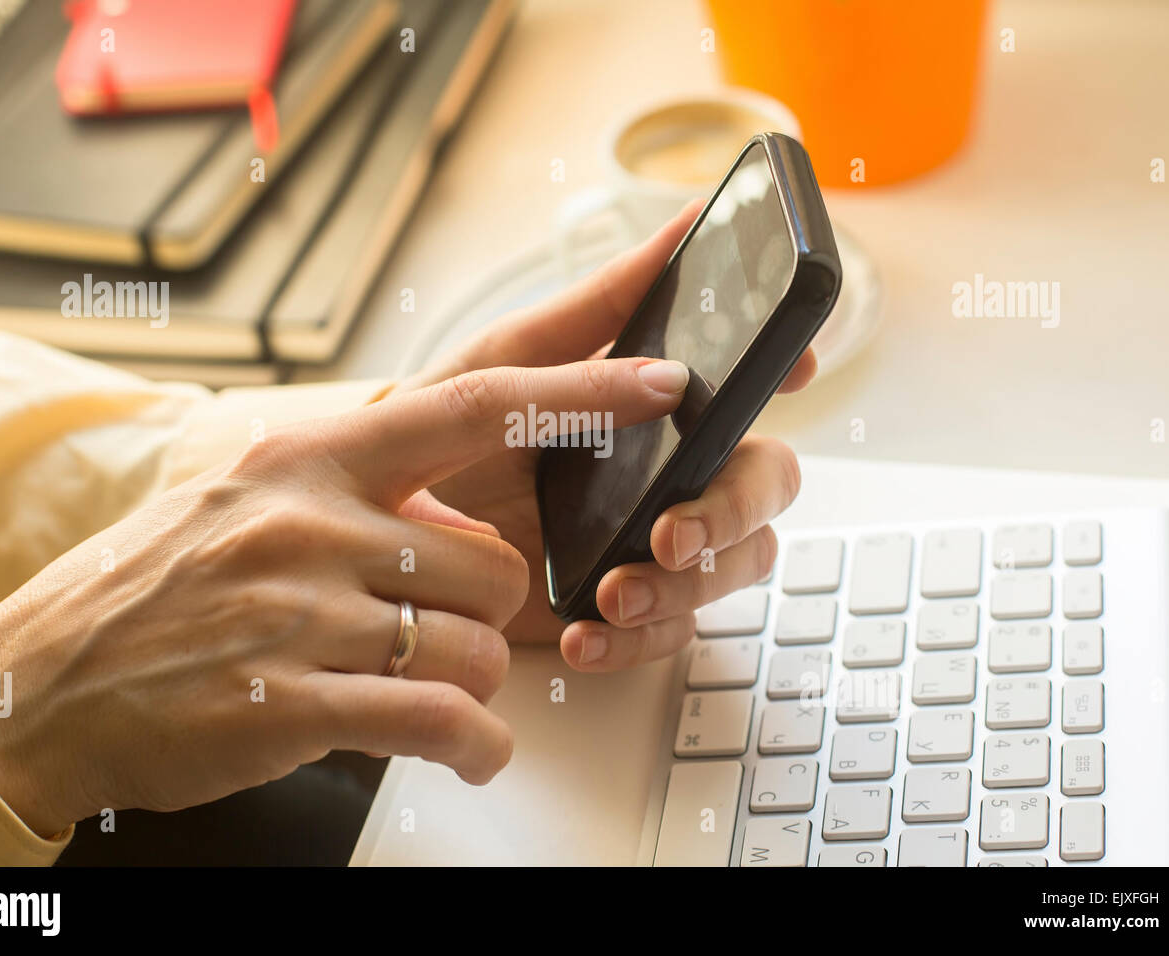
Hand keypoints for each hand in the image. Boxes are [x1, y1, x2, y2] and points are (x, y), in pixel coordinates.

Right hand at [0, 356, 687, 835]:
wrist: (46, 684)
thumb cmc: (157, 588)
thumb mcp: (246, 499)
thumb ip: (354, 490)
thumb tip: (453, 508)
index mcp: (309, 457)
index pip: (473, 403)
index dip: (578, 390)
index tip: (657, 379)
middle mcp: (311, 522)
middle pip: (494, 565)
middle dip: (493, 608)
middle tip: (444, 623)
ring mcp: (304, 613)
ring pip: (478, 647)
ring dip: (472, 677)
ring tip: (418, 682)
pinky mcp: (298, 702)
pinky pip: (445, 720)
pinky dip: (474, 744)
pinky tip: (458, 746)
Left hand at [396, 202, 816, 669]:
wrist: (378, 534)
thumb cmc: (439, 428)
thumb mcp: (505, 361)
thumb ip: (594, 312)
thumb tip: (680, 254)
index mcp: (647, 406)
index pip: (742, 390)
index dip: (780, 371)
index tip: (791, 368)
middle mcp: (665, 472)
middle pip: (762, 486)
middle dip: (732, 512)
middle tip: (670, 533)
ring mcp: (647, 544)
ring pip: (732, 566)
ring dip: (687, 585)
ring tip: (613, 593)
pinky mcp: (619, 609)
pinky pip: (671, 632)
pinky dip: (636, 639)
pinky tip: (583, 635)